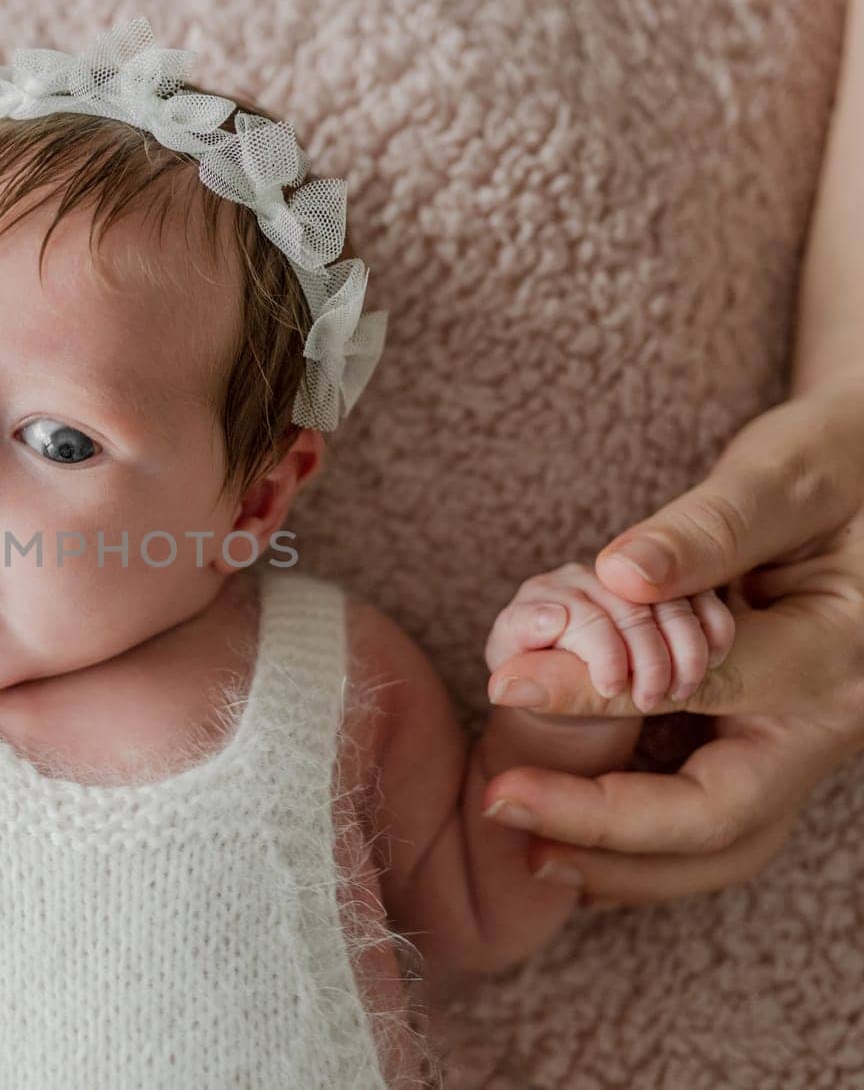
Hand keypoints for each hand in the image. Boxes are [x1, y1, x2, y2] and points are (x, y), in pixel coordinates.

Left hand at [482, 380, 863, 905]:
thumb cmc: (841, 464)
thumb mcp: (790, 475)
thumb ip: (713, 525)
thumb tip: (622, 571)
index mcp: (839, 651)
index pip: (706, 688)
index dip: (596, 692)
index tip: (505, 682)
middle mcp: (829, 721)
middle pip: (722, 818)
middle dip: (606, 826)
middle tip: (500, 804)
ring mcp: (804, 748)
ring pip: (722, 847)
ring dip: (624, 865)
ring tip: (529, 851)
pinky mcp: (773, 752)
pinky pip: (712, 828)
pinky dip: (641, 850)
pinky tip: (567, 843)